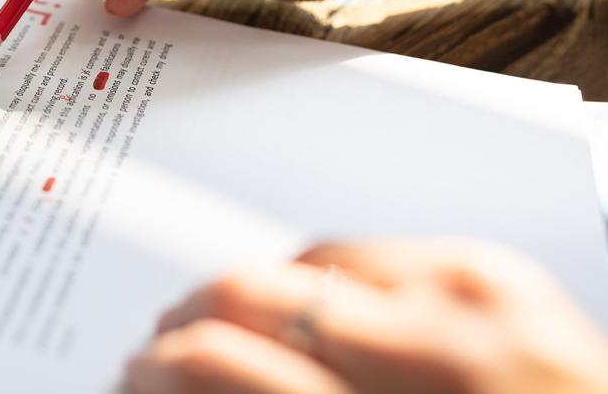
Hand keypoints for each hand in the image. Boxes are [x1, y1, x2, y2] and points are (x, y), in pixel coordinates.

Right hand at [125, 239, 607, 393]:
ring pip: (297, 257)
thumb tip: (188, 378)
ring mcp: (465, 297)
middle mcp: (425, 349)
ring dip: (259, 293)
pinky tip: (324, 315)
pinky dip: (329, 282)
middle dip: (190, 314)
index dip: (160, 363)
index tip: (138, 371)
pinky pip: (367, 251)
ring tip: (246, 325)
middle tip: (170, 342)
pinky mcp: (491, 268)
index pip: (222, 358)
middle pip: (247, 288)